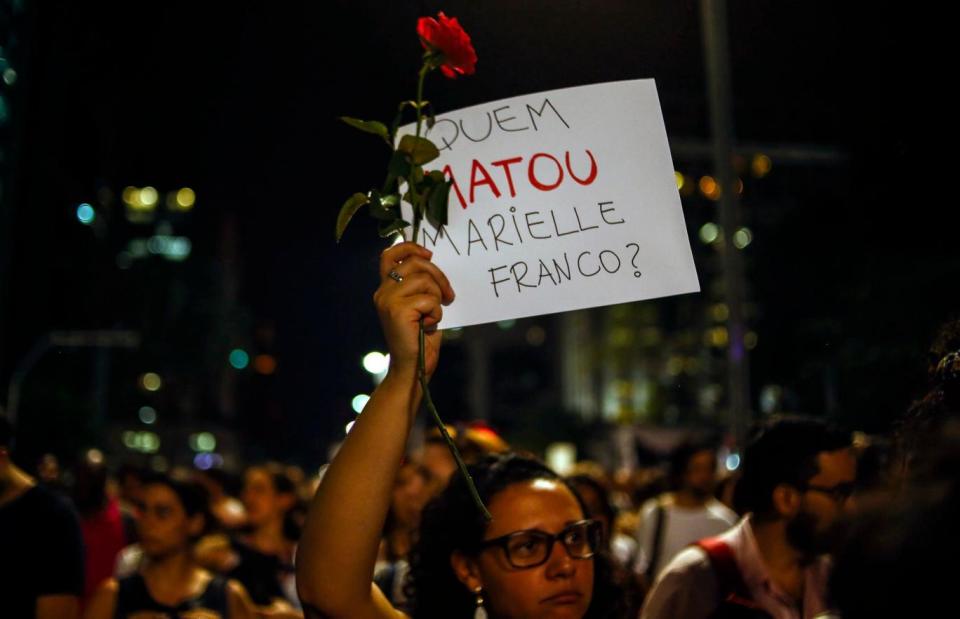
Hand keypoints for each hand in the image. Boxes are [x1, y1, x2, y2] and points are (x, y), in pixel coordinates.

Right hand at [374, 242, 453, 379]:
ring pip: (424, 281)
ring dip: (436, 298)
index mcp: (385, 289)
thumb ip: (419, 284)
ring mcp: (388, 301)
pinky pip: (429, 299)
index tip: (428, 254)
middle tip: (448, 295)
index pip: (389, 255)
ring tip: (432, 315)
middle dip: (438, 276)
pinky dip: (436, 313)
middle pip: (415, 263)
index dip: (409, 248)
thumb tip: (431, 261)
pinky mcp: (398, 311)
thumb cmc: (420, 338)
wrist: (413, 367)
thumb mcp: (419, 305)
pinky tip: (428, 326)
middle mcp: (382, 292)